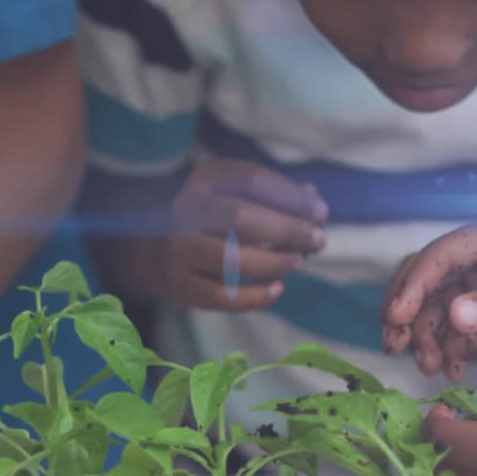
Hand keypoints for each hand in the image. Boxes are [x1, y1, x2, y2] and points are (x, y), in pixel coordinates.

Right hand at [160, 159, 327, 310]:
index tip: (320, 212)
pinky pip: (221, 295)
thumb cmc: (211, 217)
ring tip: (299, 261)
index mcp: (204, 179)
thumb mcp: (236, 192)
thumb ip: (273, 194)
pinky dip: (254, 296)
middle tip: (318, 239)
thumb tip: (313, 199)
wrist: (156, 248)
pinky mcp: (180, 283)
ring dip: (272, 261)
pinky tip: (278, 288)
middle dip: (285, 229)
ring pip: (228, 258)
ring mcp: (179, 248)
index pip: (251, 180)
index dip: (290, 196)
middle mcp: (185, 209)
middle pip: (238, 217)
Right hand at [383, 224, 476, 380]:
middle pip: (435, 283)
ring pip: (445, 313)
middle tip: (397, 345)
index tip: (398, 317)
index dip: (415, 283)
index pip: (444, 255)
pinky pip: (465, 337)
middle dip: (412, 314)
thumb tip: (454, 314)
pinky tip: (453, 371)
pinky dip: (453, 353)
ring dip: (430, 339)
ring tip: (431, 367)